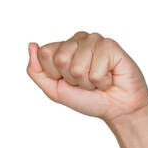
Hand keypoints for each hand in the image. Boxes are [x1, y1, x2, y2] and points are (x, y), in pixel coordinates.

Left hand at [26, 32, 147, 122]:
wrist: (116, 108)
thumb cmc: (88, 98)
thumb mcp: (54, 89)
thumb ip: (37, 71)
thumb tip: (31, 45)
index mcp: (63, 47)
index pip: (45, 53)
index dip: (55, 74)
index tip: (69, 81)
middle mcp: (79, 39)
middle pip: (61, 59)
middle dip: (72, 79)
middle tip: (85, 82)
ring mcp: (95, 40)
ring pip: (78, 66)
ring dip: (87, 82)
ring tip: (97, 80)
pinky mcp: (110, 45)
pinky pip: (95, 71)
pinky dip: (101, 81)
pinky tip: (108, 77)